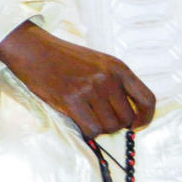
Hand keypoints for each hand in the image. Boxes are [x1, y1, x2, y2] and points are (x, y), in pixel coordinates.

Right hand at [0, 21, 155, 138]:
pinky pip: (92, 129)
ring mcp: (91, 89)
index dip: (145, 118)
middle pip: (127, 118)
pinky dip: (87, 131)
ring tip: (87, 117)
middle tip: (100, 119)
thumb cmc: (64, 58)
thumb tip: (129, 115)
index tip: (136, 125)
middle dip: (116, 125)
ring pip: (110, 126)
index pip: (147, 100)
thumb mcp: (98, 62)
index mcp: (118, 67)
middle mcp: (108, 78)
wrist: (34, 50)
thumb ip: (115, 83)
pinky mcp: (72, 100)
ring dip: (100, 128)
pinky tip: (79, 121)